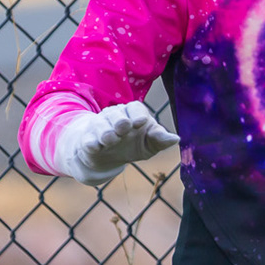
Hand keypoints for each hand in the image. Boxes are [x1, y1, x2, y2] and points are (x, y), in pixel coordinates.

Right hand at [53, 102, 179, 187]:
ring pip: (101, 125)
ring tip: (110, 139)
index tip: (141, 122)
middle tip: (123, 128)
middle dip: (120, 121)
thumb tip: (176, 139)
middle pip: (116, 114)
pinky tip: (95, 146)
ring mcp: (99, 126)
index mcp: (132, 114)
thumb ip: (160, 140)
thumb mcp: (148, 145)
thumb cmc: (132, 145)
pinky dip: (91, 142)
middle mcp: (115, 117)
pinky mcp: (87, 139)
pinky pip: (88, 139)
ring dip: (106, 132)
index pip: (135, 108)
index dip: (137, 114)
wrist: (106, 156)